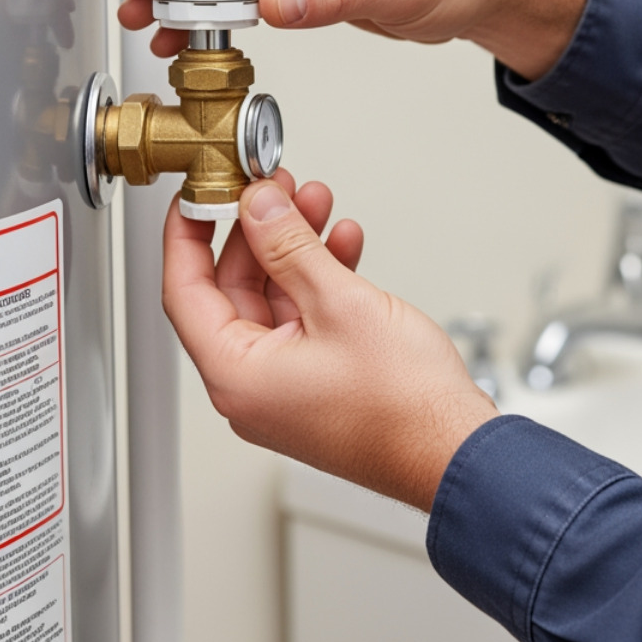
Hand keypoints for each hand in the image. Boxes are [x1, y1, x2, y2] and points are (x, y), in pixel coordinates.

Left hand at [162, 170, 499, 510]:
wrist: (455, 452)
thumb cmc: (404, 406)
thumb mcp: (340, 303)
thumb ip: (290, 246)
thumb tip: (258, 207)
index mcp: (237, 376)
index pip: (186, 291)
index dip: (188, 234)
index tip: (200, 194)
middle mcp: (252, 388)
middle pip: (232, 292)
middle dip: (258, 233)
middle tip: (276, 189)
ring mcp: (287, 389)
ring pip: (274, 302)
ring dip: (295, 250)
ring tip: (318, 205)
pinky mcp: (319, 386)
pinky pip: (304, 321)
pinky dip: (319, 281)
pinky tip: (344, 246)